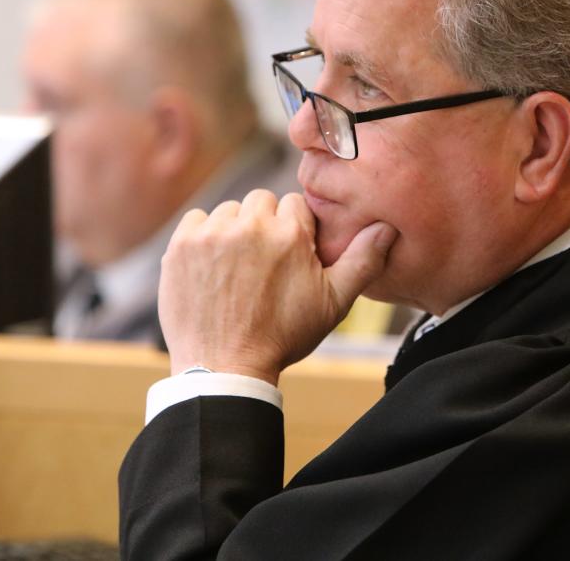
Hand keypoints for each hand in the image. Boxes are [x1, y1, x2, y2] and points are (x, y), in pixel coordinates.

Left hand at [157, 189, 397, 384]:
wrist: (224, 368)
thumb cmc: (283, 336)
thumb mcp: (334, 303)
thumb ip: (363, 260)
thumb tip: (387, 227)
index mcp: (290, 234)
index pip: (295, 204)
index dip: (295, 230)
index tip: (290, 256)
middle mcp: (251, 225)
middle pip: (262, 201)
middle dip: (265, 224)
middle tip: (264, 262)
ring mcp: (212, 234)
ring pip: (230, 210)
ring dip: (234, 230)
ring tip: (237, 269)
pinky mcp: (181, 245)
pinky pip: (197, 220)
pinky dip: (203, 237)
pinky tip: (213, 266)